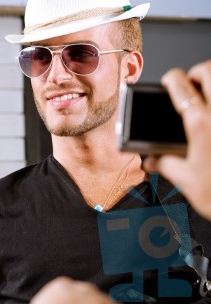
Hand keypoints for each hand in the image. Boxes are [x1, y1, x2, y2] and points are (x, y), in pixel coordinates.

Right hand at [144, 60, 210, 219]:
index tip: (169, 80)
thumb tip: (151, 161)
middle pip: (209, 71)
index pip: (181, 87)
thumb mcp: (186, 180)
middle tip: (190, 83)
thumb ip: (164, 165)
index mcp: (200, 125)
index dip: (171, 78)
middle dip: (196, 72)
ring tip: (206, 94)